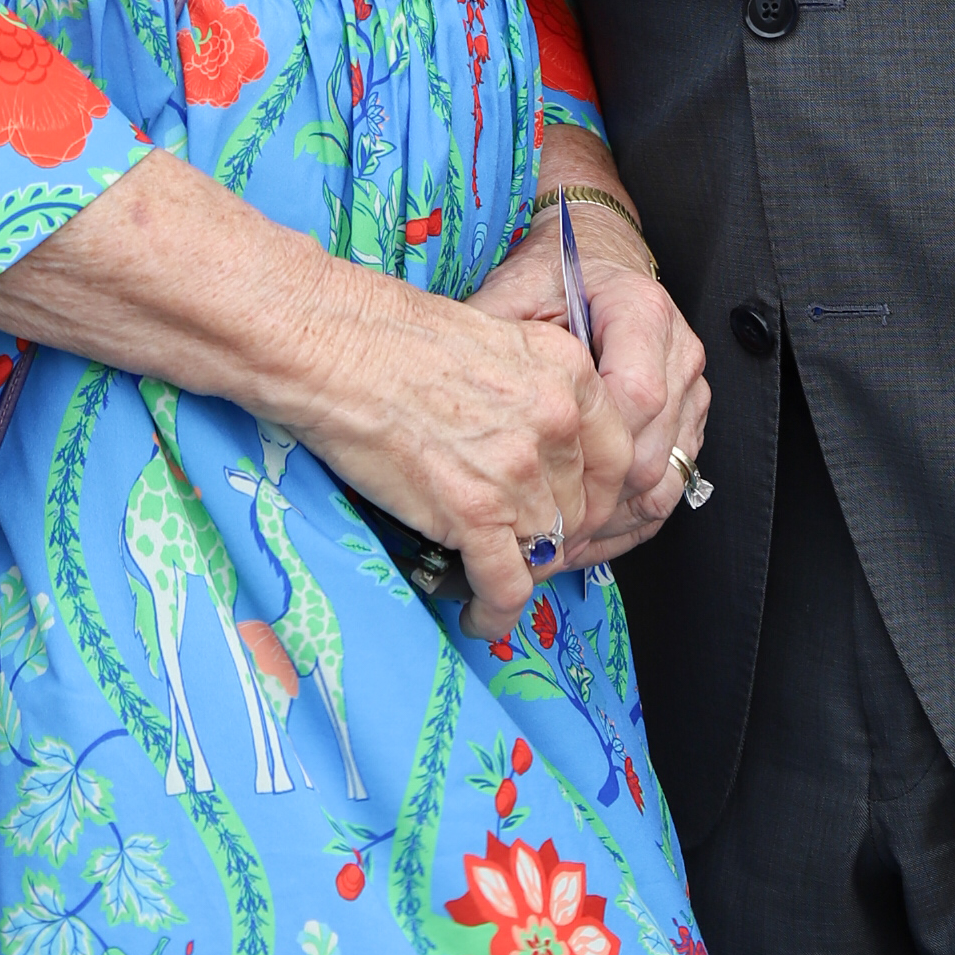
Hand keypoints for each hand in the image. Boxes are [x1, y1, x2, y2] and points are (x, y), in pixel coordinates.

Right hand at [294, 286, 637, 639]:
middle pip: (579, 510)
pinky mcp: (474, 512)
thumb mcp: (497, 342)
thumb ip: (534, 394)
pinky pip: (506, 585)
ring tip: (495, 583)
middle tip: (521, 550)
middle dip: (553, 538)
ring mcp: (518, 469)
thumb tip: (539, 451)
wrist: (339, 346)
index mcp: (567, 372)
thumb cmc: (397, 338)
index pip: (615, 458)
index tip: (566, 513)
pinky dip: (495, 612)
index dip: (591, 496)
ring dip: (521, 575)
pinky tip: (480, 616)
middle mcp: (556, 420)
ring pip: (546, 551)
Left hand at [468, 211, 709, 550]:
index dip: (592, 450)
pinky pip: (672, 482)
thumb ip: (492, 332)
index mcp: (641, 312)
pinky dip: (631, 515)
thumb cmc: (555, 272)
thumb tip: (448, 387)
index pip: (637, 395)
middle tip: (541, 536)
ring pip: (668, 478)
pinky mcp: (688, 418)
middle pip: (653, 451)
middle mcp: (677, 352)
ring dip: (615, 520)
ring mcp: (690, 389)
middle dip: (597, 502)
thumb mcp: (515, 289)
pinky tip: (589, 534)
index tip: (541, 483)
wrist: (595, 256)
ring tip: (560, 547)